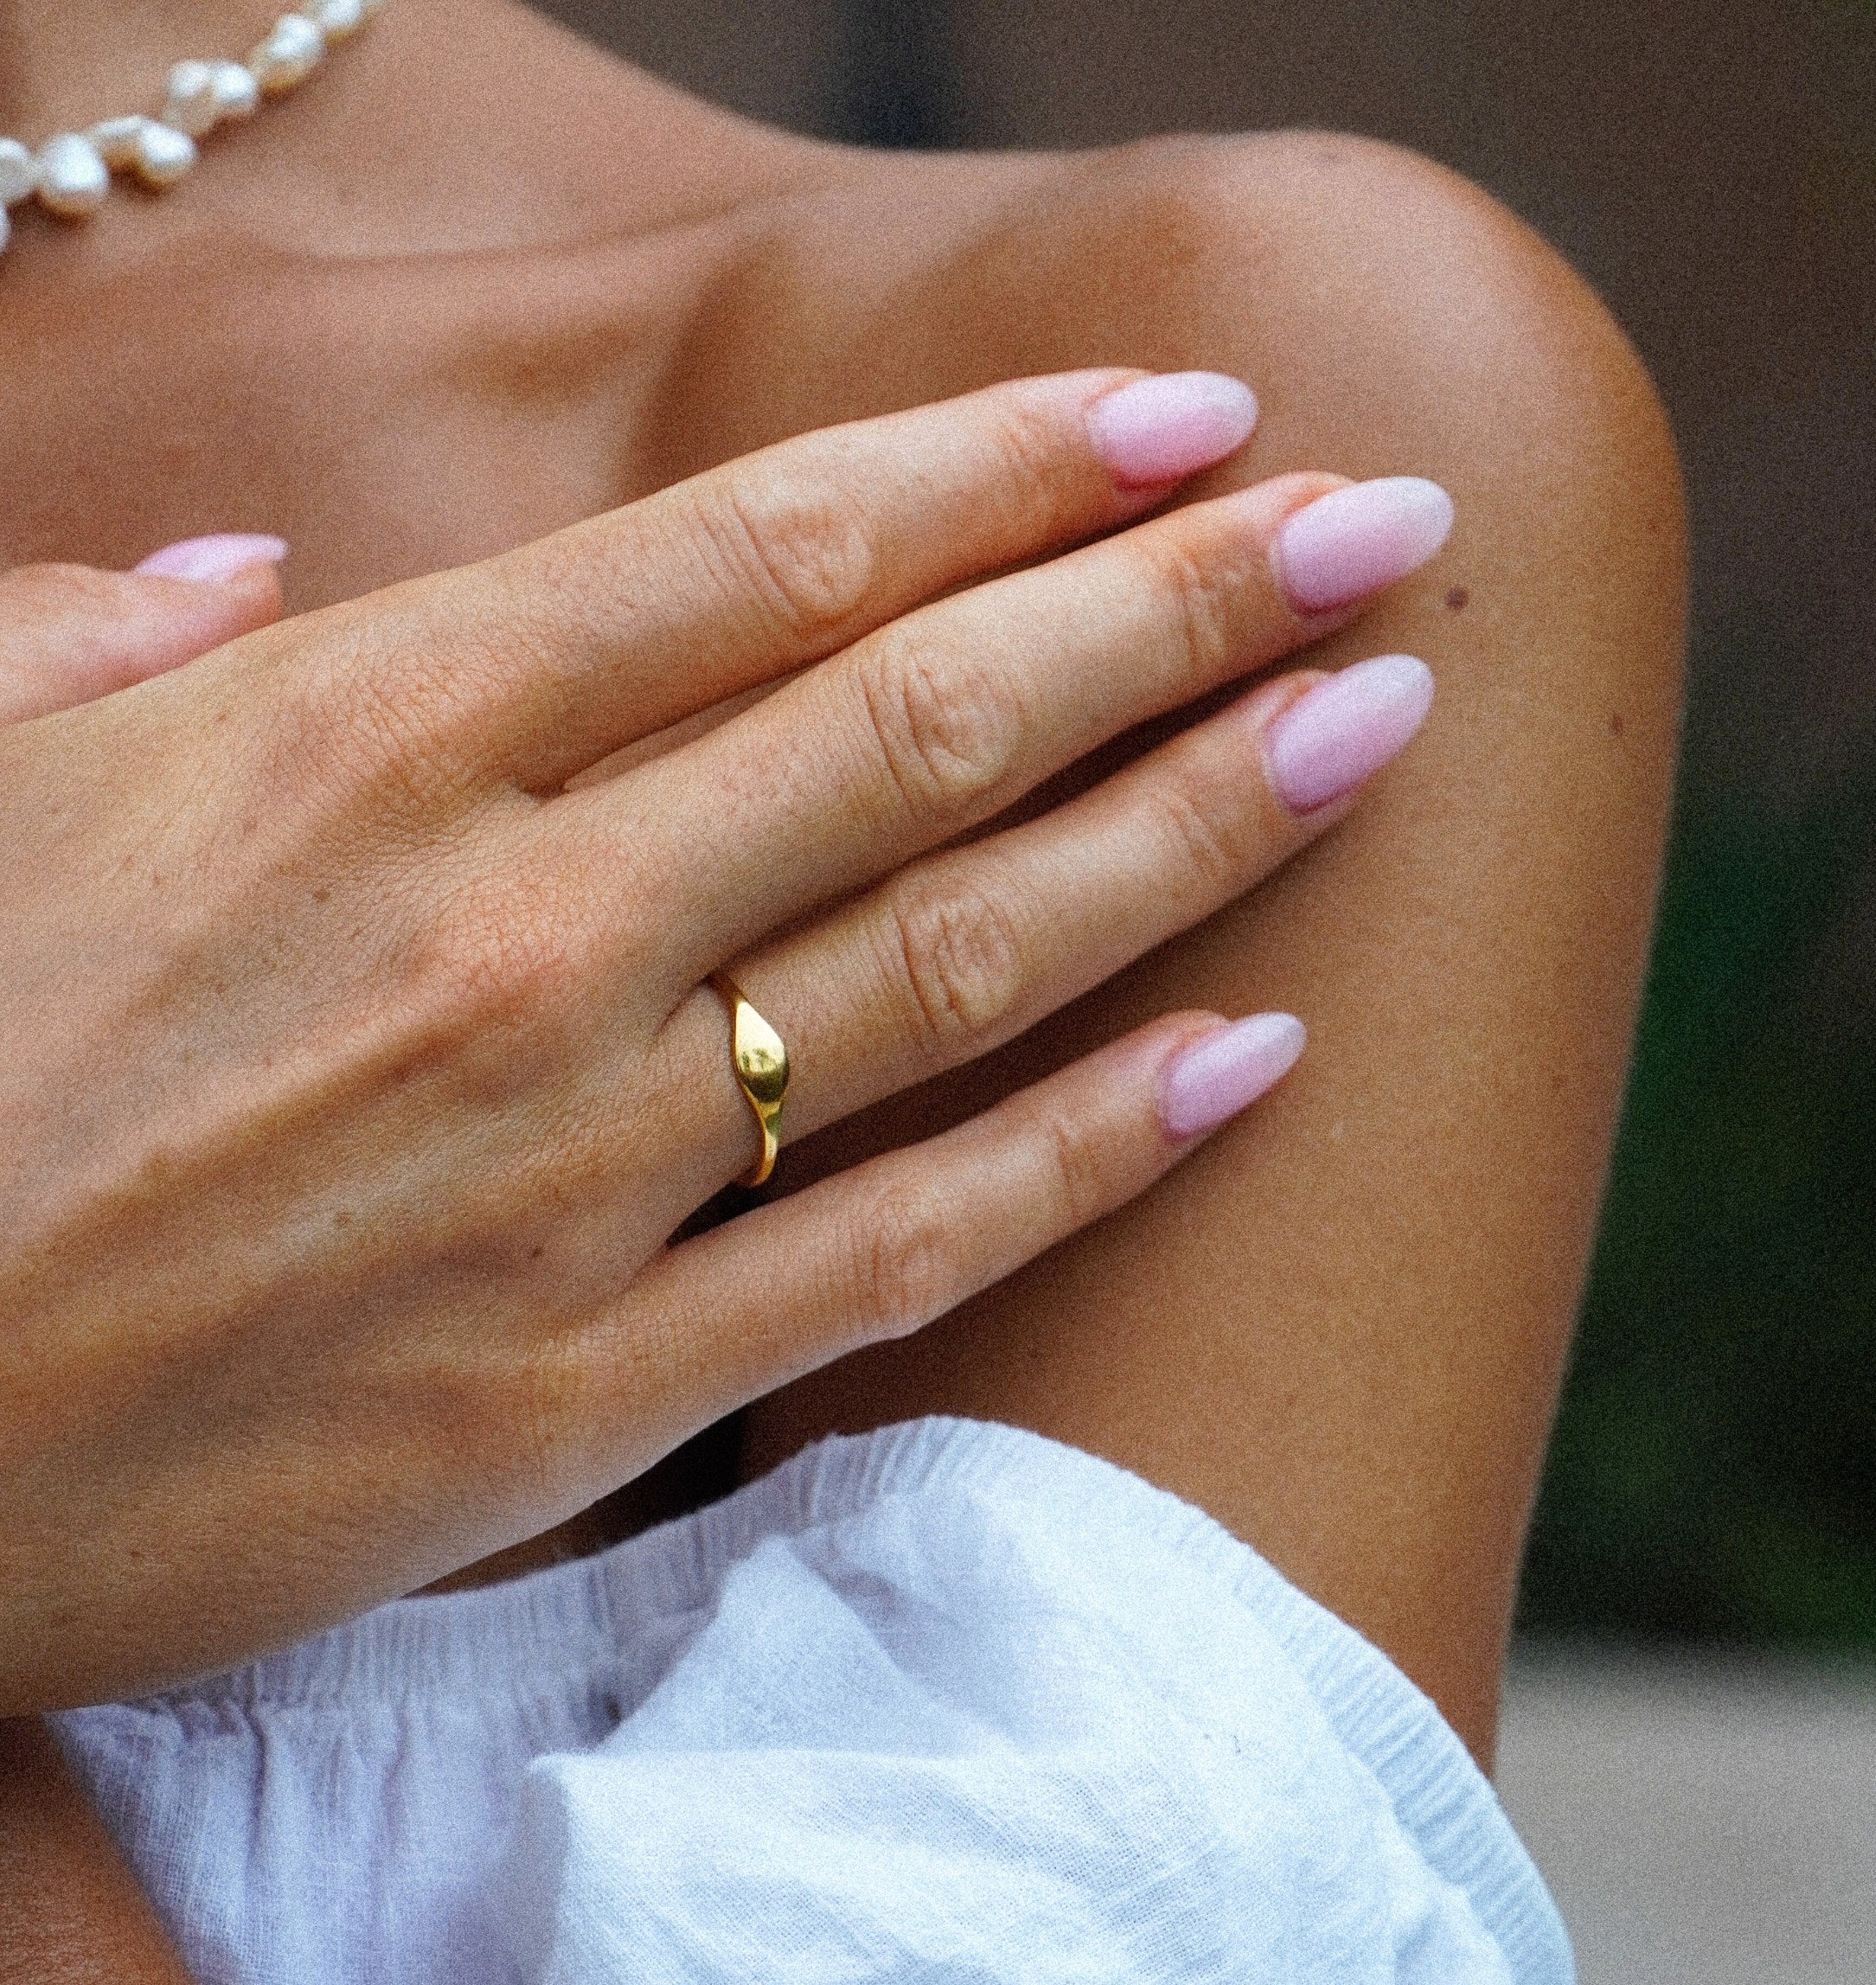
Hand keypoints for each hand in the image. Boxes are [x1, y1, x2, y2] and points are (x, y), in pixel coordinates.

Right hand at [0, 372, 1444, 1710]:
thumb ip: (114, 641)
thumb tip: (248, 569)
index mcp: (352, 738)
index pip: (771, 550)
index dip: (1011, 465)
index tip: (1191, 416)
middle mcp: (504, 931)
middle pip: (926, 720)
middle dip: (1186, 604)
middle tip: (1390, 530)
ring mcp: (561, 1171)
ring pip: (959, 959)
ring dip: (1196, 826)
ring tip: (1379, 731)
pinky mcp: (571, 1390)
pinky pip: (901, 1247)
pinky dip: (1092, 1149)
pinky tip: (1253, 1061)